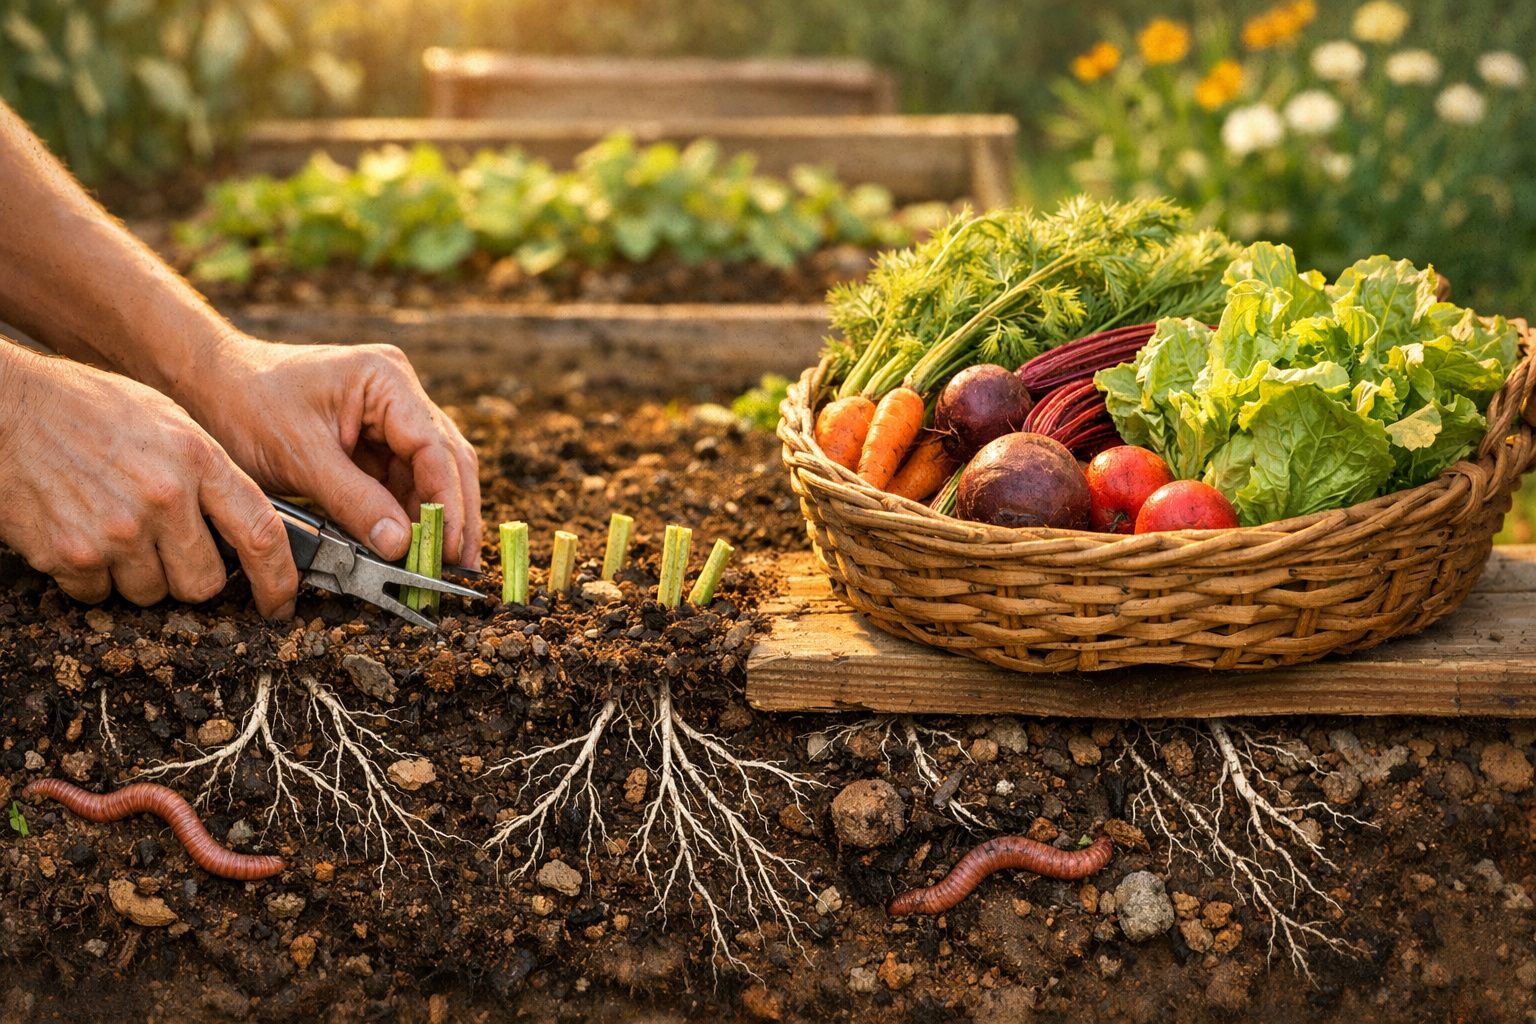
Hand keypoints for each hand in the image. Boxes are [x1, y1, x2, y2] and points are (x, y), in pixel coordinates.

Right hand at [0, 347, 298, 614]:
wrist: (6, 408)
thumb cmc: (87, 408)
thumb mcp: (166, 419)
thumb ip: (208, 471)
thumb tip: (243, 526)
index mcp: (197, 459)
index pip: (261, 534)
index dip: (278, 581)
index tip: (279, 605)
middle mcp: (163, 498)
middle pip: (205, 582)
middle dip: (192, 576)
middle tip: (167, 548)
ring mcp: (116, 531)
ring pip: (152, 593)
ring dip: (139, 575)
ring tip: (116, 527)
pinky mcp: (71, 555)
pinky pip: (99, 595)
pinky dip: (93, 576)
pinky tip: (81, 532)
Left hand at [177, 333, 482, 567]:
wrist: (207, 385)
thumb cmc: (246, 405)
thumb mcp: (301, 457)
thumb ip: (355, 501)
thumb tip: (403, 545)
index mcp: (386, 380)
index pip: (435, 447)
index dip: (448, 502)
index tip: (449, 547)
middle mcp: (399, 393)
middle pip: (446, 459)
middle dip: (454, 514)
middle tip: (459, 566)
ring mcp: (390, 416)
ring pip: (431, 474)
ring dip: (433, 518)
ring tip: (437, 564)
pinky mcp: (375, 439)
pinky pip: (403, 481)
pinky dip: (407, 514)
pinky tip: (410, 546)